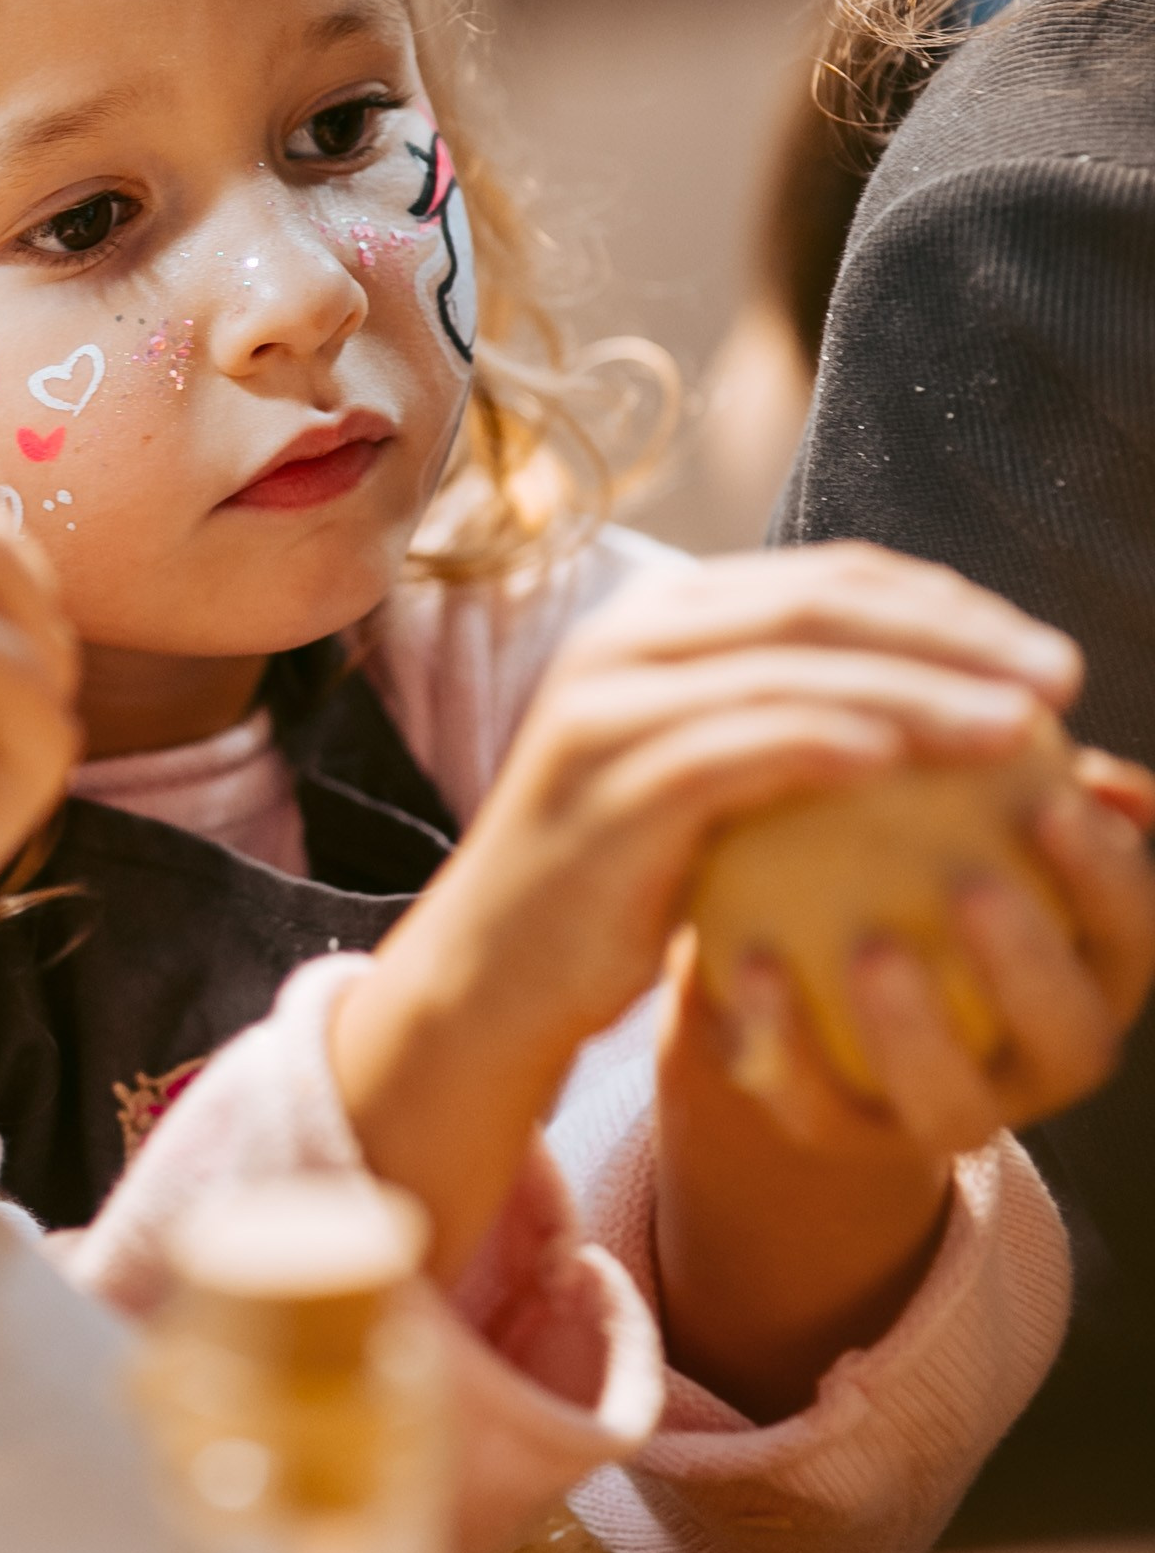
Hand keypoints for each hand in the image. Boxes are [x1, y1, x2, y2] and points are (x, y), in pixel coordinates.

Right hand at [329, 545, 1087, 1281]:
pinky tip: (906, 764)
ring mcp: (608, 705)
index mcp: (661, 620)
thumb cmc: (625, 883)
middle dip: (956, 631)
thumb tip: (959, 701)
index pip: (828, 578)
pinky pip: (738, 747)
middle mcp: (626, 639)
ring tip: (1017, 731)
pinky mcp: (607, 784)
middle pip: (819, 605)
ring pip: (789, 669)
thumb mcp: (708, 779)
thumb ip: (794, 722)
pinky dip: (826, 742)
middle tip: (1060, 678)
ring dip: (919, 692)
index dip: (947, 602)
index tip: (1042, 653)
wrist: (493, 974)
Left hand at [655, 746, 1154, 1415]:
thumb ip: (1003, 771)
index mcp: (1091, 978)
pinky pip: (816, 1105)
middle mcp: (1039, 1062)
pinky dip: (786, 1040)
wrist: (826, 979)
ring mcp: (947, 1114)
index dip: (1110, 879)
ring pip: (952, 1104)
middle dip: (1031, 969)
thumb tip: (1044, 704)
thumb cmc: (914, 858)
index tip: (1054, 797)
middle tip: (974, 887)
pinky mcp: (844, 1139)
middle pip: (1069, 1037)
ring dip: (916, 1032)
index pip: (1131, 934)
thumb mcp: (966, 812)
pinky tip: (749, 962)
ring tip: (873, 948)